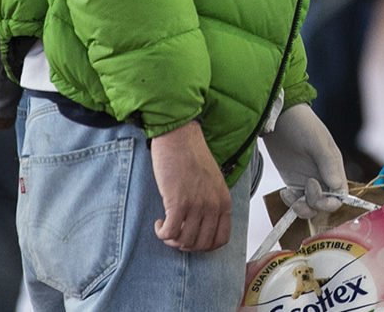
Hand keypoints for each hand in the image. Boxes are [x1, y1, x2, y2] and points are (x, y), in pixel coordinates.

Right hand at [151, 121, 230, 251]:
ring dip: (172, 239)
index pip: (221, 239)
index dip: (204, 245)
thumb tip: (201, 226)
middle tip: (175, 234)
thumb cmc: (192, 156)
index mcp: (224, 201)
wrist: (179, 138)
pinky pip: (170, 232)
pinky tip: (159, 222)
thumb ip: (211, 203)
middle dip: (186, 245)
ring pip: (185, 241)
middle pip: (202, 245)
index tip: (193, 238)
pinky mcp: (178, 203)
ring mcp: (197, 205)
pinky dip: (162, 233)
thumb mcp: (212, 182)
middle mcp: (213, 205)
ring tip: (166, 226)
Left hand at [262, 104, 347, 220]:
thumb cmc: (301, 125)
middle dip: (315, 205)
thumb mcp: (317, 142)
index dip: (329, 202)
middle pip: (325, 205)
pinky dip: (291, 203)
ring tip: (290, 195)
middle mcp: (323, 177)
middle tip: (301, 194)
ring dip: (302, 208)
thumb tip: (338, 188)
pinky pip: (296, 201)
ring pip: (310, 207)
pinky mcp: (293, 182)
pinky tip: (284, 192)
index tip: (314, 193)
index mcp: (334, 168)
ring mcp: (307, 181)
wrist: (278, 117)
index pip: (340, 195)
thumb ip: (328, 163)